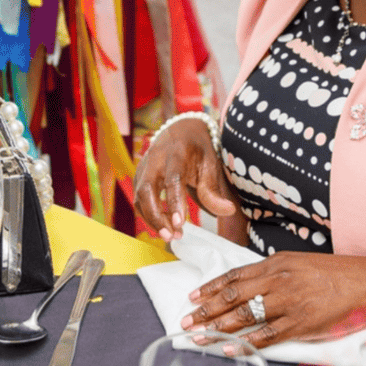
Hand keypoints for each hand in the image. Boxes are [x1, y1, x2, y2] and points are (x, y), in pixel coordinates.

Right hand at [134, 119, 235, 240]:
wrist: (181, 130)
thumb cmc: (198, 148)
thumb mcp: (210, 163)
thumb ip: (214, 189)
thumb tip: (228, 211)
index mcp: (177, 152)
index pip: (173, 178)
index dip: (174, 201)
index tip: (180, 223)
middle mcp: (155, 158)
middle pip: (146, 189)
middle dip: (156, 216)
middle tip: (172, 236)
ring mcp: (144, 167)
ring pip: (139, 197)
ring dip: (151, 219)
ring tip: (171, 235)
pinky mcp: (140, 176)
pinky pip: (138, 199)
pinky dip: (148, 215)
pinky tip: (164, 225)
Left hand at [181, 251, 365, 345]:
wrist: (360, 280)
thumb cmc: (328, 272)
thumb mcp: (294, 263)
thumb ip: (270, 273)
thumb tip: (246, 285)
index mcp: (273, 264)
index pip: (233, 276)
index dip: (210, 287)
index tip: (191, 297)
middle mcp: (276, 281)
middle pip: (233, 296)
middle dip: (206, 310)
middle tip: (185, 322)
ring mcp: (287, 303)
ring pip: (245, 316)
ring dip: (218, 327)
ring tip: (198, 337)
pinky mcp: (299, 324)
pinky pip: (267, 335)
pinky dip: (245, 343)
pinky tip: (228, 348)